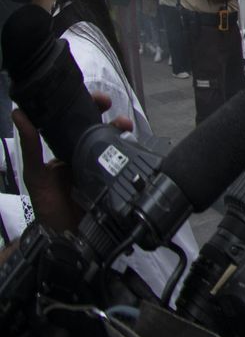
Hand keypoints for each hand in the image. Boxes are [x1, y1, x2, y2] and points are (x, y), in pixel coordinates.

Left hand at [14, 97, 119, 233]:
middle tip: (118, 115)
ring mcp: (101, 167)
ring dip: (123, 132)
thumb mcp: (35, 174)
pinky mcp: (115, 179)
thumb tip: (18, 113)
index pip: (78, 121)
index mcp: (66, 148)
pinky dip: (132, 152)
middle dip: (113, 117)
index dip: (89, 107)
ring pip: (116, 142)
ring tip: (127, 128)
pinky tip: (134, 148)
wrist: (65, 236)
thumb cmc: (47, 204)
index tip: (101, 100)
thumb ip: (30, 146)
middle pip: (102, 129)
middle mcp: (85, 155)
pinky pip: (125, 162)